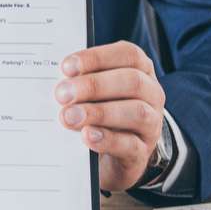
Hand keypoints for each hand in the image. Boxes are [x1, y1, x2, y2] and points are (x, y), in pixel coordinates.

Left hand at [54, 41, 166, 190]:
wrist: (113, 155)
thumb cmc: (101, 111)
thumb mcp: (94, 92)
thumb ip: (81, 83)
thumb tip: (58, 83)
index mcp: (141, 70)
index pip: (128, 54)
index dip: (97, 58)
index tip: (67, 67)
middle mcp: (151, 94)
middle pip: (132, 81)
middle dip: (94, 85)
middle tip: (61, 94)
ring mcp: (151, 124)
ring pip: (136, 112)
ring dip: (99, 112)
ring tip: (69, 117)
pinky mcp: (142, 152)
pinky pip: (130, 144)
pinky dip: (107, 139)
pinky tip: (86, 136)